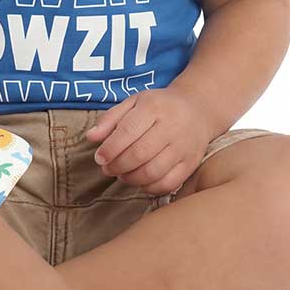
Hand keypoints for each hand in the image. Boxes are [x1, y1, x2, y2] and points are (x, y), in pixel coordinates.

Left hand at [84, 87, 211, 196]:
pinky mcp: (191, 163)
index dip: (109, 149)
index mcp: (153, 107)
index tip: (100, 158)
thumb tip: (91, 138)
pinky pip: (167, 183)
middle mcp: (171, 127)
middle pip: (138, 155)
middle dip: (117, 166)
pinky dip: (149, 187)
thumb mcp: (134, 102)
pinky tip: (141, 180)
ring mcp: (183, 147)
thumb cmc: (159, 106)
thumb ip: (110, 119)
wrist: (198, 109)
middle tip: (108, 168)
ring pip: (152, 172)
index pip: (127, 132)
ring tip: (122, 174)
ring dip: (131, 178)